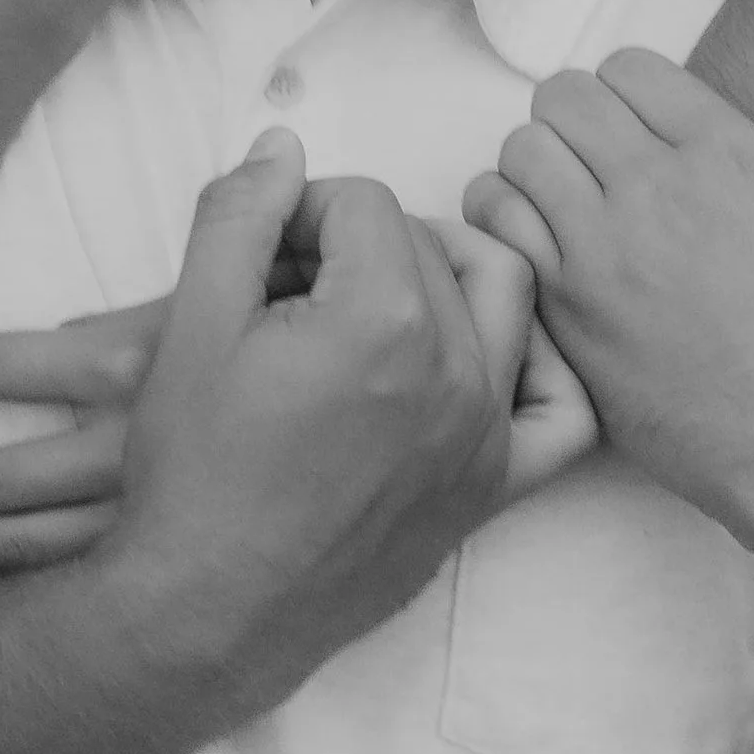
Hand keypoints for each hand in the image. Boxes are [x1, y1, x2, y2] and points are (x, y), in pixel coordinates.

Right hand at [0, 221, 592, 581]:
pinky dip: (539, 368)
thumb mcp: (193, 322)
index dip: (300, 210)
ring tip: (377, 293)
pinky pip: (560, 414)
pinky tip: (482, 356)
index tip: (259, 252)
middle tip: (292, 280)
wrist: (206, 607)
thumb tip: (286, 146)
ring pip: (506, 295)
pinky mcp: (491, 488)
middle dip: (359, 240)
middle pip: (426, 242)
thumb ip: (240, 214)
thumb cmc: (193, 468)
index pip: (362, 202)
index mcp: (382, 317)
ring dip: (448, 270)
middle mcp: (455, 368)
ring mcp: (484, 432)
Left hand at [462, 10, 753, 568]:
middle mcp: (654, 191)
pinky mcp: (570, 315)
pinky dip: (504, 223)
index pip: (628, 66)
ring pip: (519, 153)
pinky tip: (542, 249)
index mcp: (726, 153)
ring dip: (536, 166)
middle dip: (578, 118)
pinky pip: (497, 228)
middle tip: (601, 162)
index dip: (631, 90)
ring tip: (567, 201)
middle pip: (563, 98)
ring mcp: (603, 255)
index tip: (644, 127)